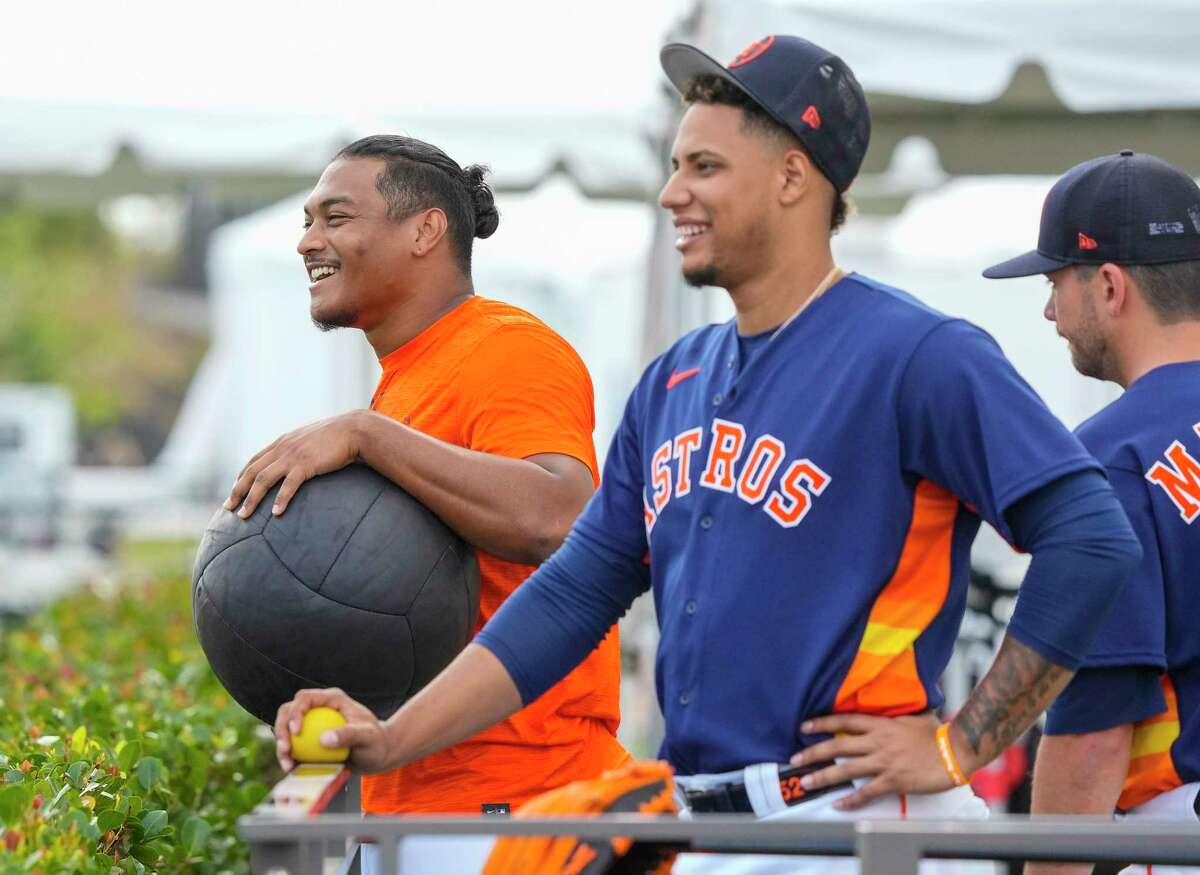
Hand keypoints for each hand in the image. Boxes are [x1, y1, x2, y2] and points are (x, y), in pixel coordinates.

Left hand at [225, 411, 365, 518]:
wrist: (354, 430)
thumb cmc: (337, 436)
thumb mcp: (311, 438)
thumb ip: (300, 447)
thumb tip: (298, 459)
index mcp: (282, 442)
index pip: (254, 460)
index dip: (242, 476)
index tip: (235, 491)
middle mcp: (282, 448)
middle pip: (252, 472)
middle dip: (237, 491)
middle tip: (228, 508)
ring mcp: (293, 456)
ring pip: (263, 480)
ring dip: (251, 499)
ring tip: (243, 515)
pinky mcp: (306, 465)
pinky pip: (288, 485)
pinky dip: (280, 500)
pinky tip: (275, 513)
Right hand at [274, 688, 394, 773]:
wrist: (379, 754)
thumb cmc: (377, 742)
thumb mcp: (367, 737)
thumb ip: (348, 735)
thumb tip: (324, 739)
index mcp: (332, 700)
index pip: (305, 698)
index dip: (295, 712)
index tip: (296, 732)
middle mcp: (319, 708)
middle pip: (288, 711)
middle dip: (281, 728)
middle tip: (285, 749)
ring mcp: (312, 724)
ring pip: (286, 729)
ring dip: (281, 746)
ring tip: (287, 764)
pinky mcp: (309, 741)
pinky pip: (294, 747)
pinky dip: (289, 757)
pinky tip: (291, 770)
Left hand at [788, 712, 954, 809]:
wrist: (956, 751)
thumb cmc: (938, 734)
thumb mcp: (913, 717)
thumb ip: (897, 716)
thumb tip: (893, 709)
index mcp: (881, 725)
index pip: (844, 721)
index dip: (822, 723)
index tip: (805, 727)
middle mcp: (878, 741)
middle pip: (838, 745)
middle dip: (813, 752)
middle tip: (795, 758)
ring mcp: (885, 761)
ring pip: (846, 769)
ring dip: (824, 776)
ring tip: (806, 781)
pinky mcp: (894, 780)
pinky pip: (867, 792)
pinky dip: (851, 800)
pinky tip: (838, 804)